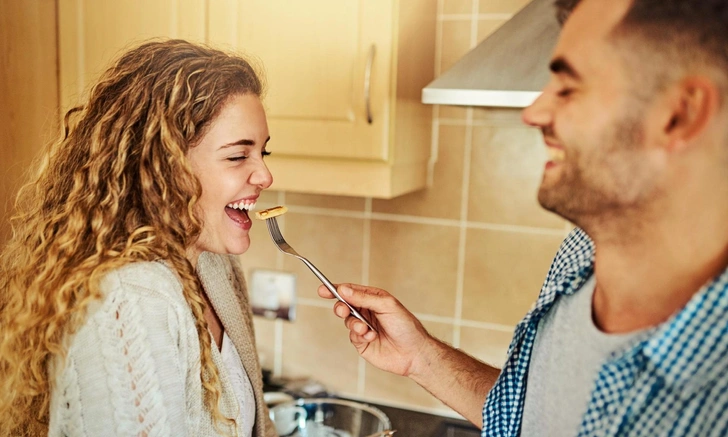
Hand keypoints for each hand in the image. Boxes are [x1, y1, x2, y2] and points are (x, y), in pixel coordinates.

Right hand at [317, 283, 432, 376]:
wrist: (414, 352)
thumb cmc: (406, 326)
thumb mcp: (386, 305)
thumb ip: (364, 297)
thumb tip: (344, 290)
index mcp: (373, 299)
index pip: (351, 292)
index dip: (336, 290)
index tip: (323, 289)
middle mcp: (367, 312)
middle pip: (344, 305)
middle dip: (341, 307)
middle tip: (343, 310)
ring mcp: (364, 328)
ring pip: (347, 321)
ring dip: (354, 324)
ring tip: (365, 328)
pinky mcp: (362, 343)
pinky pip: (352, 336)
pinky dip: (360, 335)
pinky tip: (371, 337)